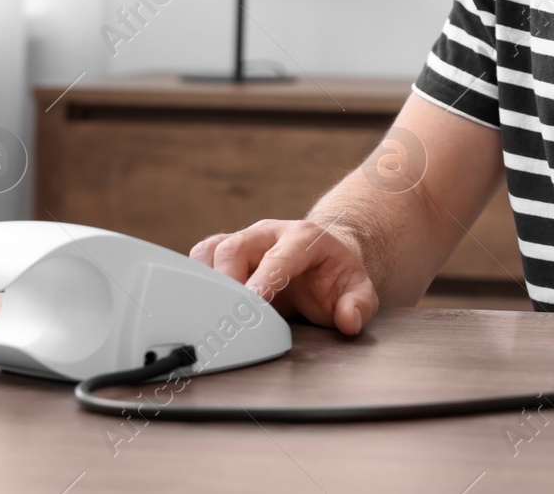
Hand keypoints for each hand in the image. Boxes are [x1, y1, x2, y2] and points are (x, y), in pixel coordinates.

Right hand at [189, 218, 378, 335]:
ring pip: (211, 250)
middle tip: (225, 312)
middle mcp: (268, 234)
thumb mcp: (359, 290)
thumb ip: (359, 304)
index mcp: (303, 239)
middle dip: (226, 279)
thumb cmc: (336, 276)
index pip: (280, 256)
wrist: (322, 258)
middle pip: (236, 246)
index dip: (265, 277)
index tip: (252, 300)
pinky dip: (194, 279)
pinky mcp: (225, 252)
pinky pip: (200, 259)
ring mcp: (244, 241)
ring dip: (204, 279)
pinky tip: (198, 304)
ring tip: (206, 310)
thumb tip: (348, 320)